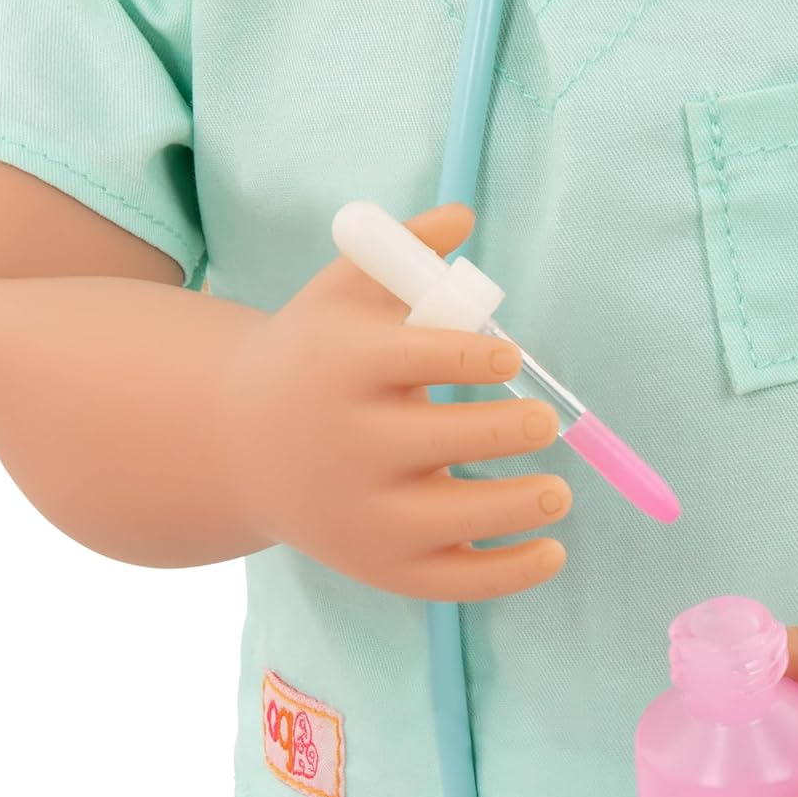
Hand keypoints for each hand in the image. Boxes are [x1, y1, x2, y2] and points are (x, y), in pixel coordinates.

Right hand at [214, 203, 568, 599]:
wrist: (240, 445)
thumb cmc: (315, 358)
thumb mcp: (341, 293)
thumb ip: (403, 251)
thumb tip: (464, 216)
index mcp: (341, 368)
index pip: (419, 357)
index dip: (476, 356)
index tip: (510, 358)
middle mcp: (347, 445)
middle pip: (441, 439)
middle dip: (508, 430)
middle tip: (545, 422)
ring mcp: (362, 513)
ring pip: (454, 517)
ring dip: (521, 506)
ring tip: (558, 492)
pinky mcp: (379, 567)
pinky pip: (454, 580)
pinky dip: (511, 574)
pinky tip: (554, 552)